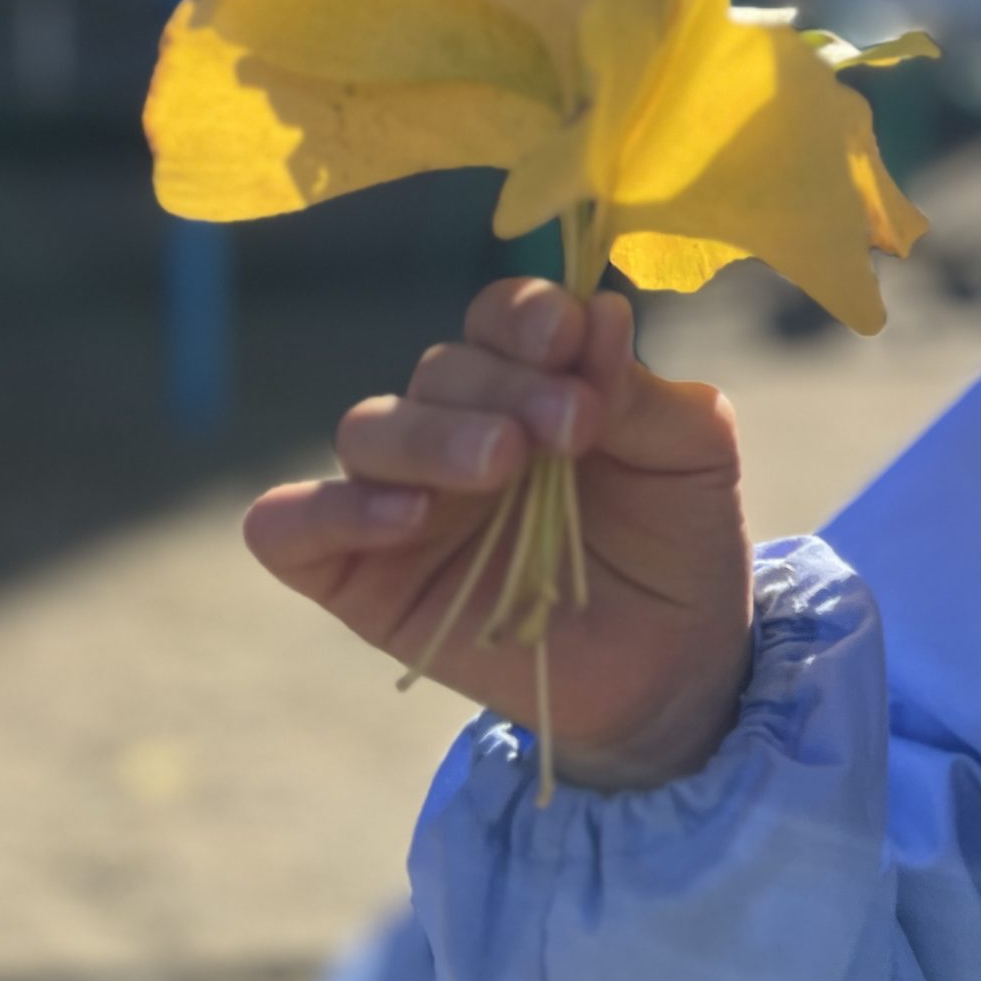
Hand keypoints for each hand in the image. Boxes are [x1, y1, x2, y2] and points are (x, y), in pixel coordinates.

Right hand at [244, 277, 754, 787]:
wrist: (670, 667)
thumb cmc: (678, 543)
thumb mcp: (692, 456)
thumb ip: (641, 390)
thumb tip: (601, 312)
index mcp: (533, 379)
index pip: (503, 318)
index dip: (527, 316)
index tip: (568, 338)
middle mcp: (457, 423)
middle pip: (440, 368)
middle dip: (504, 387)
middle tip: (569, 427)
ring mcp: (399, 496)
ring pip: (367, 429)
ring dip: (431, 436)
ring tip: (501, 464)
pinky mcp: (356, 575)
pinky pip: (288, 526)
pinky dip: (327, 510)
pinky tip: (406, 518)